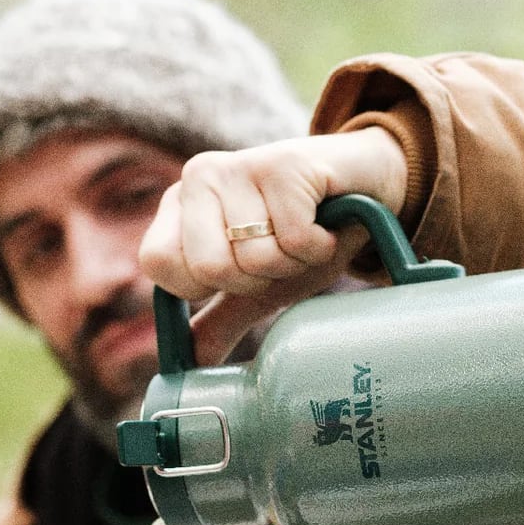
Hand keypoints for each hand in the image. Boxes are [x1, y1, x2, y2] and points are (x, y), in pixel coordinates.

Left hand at [139, 126, 408, 363]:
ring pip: (257, 258)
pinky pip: (295, 240)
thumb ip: (221, 317)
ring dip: (293, 263)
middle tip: (278, 253)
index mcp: (180, 205)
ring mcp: (241, 163)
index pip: (157, 262)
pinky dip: (319, 247)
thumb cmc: (306, 233)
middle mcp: (201, 176)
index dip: (201, 285)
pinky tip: (325, 225)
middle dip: (255, 279)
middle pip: (209, 267)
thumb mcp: (260, 283)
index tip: (237, 271)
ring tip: (305, 236)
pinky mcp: (284, 163)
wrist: (366, 185)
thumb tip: (191, 362)